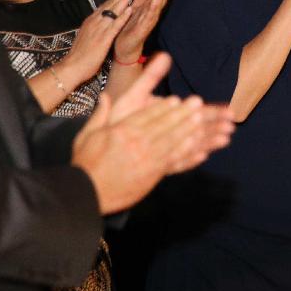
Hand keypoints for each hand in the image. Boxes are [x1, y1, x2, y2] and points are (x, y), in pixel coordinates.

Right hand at [61, 0, 138, 83]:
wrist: (71, 67)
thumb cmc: (80, 55)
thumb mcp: (87, 36)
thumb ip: (94, 27)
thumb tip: (100, 22)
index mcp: (91, 21)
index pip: (106, 4)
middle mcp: (95, 21)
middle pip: (111, 3)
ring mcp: (99, 29)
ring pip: (114, 10)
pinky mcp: (103, 39)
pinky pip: (115, 25)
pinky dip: (123, 16)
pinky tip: (131, 9)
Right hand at [72, 59, 234, 213]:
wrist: (86, 194)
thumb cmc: (85, 164)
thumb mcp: (87, 136)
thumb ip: (100, 115)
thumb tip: (106, 95)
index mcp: (122, 132)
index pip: (146, 116)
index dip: (163, 108)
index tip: (177, 99)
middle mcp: (137, 145)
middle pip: (164, 127)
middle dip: (183, 114)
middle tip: (198, 103)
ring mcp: (148, 161)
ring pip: (173, 143)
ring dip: (190, 132)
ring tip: (204, 122)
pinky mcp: (153, 176)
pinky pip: (175, 164)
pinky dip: (189, 158)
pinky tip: (203, 153)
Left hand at [114, 0, 180, 62]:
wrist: (125, 50)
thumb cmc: (132, 29)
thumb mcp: (137, 6)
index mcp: (149, 7)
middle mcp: (151, 14)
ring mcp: (148, 22)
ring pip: (156, 5)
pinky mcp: (141, 30)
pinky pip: (147, 19)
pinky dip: (151, 10)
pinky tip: (155, 1)